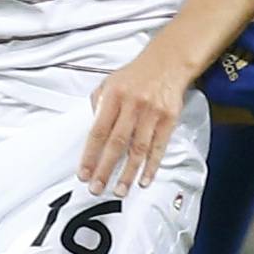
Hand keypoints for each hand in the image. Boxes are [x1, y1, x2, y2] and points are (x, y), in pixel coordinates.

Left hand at [79, 40, 189, 196]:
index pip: (98, 131)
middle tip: (97, 188)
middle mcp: (132, 105)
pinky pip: (159, 147)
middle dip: (105, 169)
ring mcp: (151, 113)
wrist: (168, 62)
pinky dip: (151, 166)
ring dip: (128, 173)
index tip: (84, 173)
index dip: (90, 155)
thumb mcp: (109, 82)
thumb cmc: (136, 75)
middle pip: (116, 143)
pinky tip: (144, 179)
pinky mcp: (169, 119)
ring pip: (138, 149)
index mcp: (113, 96)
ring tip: (120, 190)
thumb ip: (98, 103)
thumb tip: (92, 126)